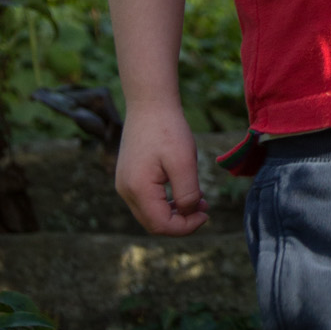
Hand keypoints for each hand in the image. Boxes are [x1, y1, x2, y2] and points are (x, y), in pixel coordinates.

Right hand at [115, 105, 208, 235]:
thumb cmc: (168, 129)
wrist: (149, 102)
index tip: (206, 214)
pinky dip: (166, 201)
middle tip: (204, 208)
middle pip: (153, 223)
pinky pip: (147, 200)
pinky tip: (183, 190)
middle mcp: (125, 191)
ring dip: (174, 212)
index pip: (161, 226)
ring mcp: (124, 184)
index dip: (186, 227)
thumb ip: (187, 193)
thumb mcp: (184, 162)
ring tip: (198, 200)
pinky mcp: (128, 176)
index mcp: (137, 189)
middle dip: (181, 222)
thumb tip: (189, 213)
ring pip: (150, 213)